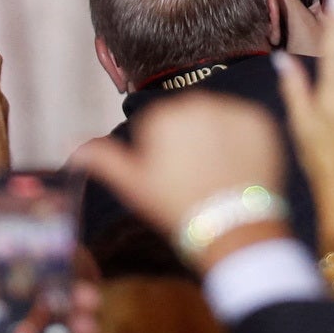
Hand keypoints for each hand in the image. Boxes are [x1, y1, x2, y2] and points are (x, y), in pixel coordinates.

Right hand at [75, 94, 286, 270]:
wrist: (233, 230)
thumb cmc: (178, 209)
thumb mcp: (135, 186)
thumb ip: (103, 159)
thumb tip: (72, 145)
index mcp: (165, 116)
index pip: (159, 124)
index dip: (162, 153)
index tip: (172, 177)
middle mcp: (200, 103)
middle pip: (189, 117)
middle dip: (189, 141)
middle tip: (195, 177)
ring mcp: (233, 111)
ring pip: (217, 119)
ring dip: (216, 138)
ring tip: (218, 174)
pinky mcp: (261, 121)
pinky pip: (246, 124)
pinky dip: (243, 141)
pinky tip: (238, 167)